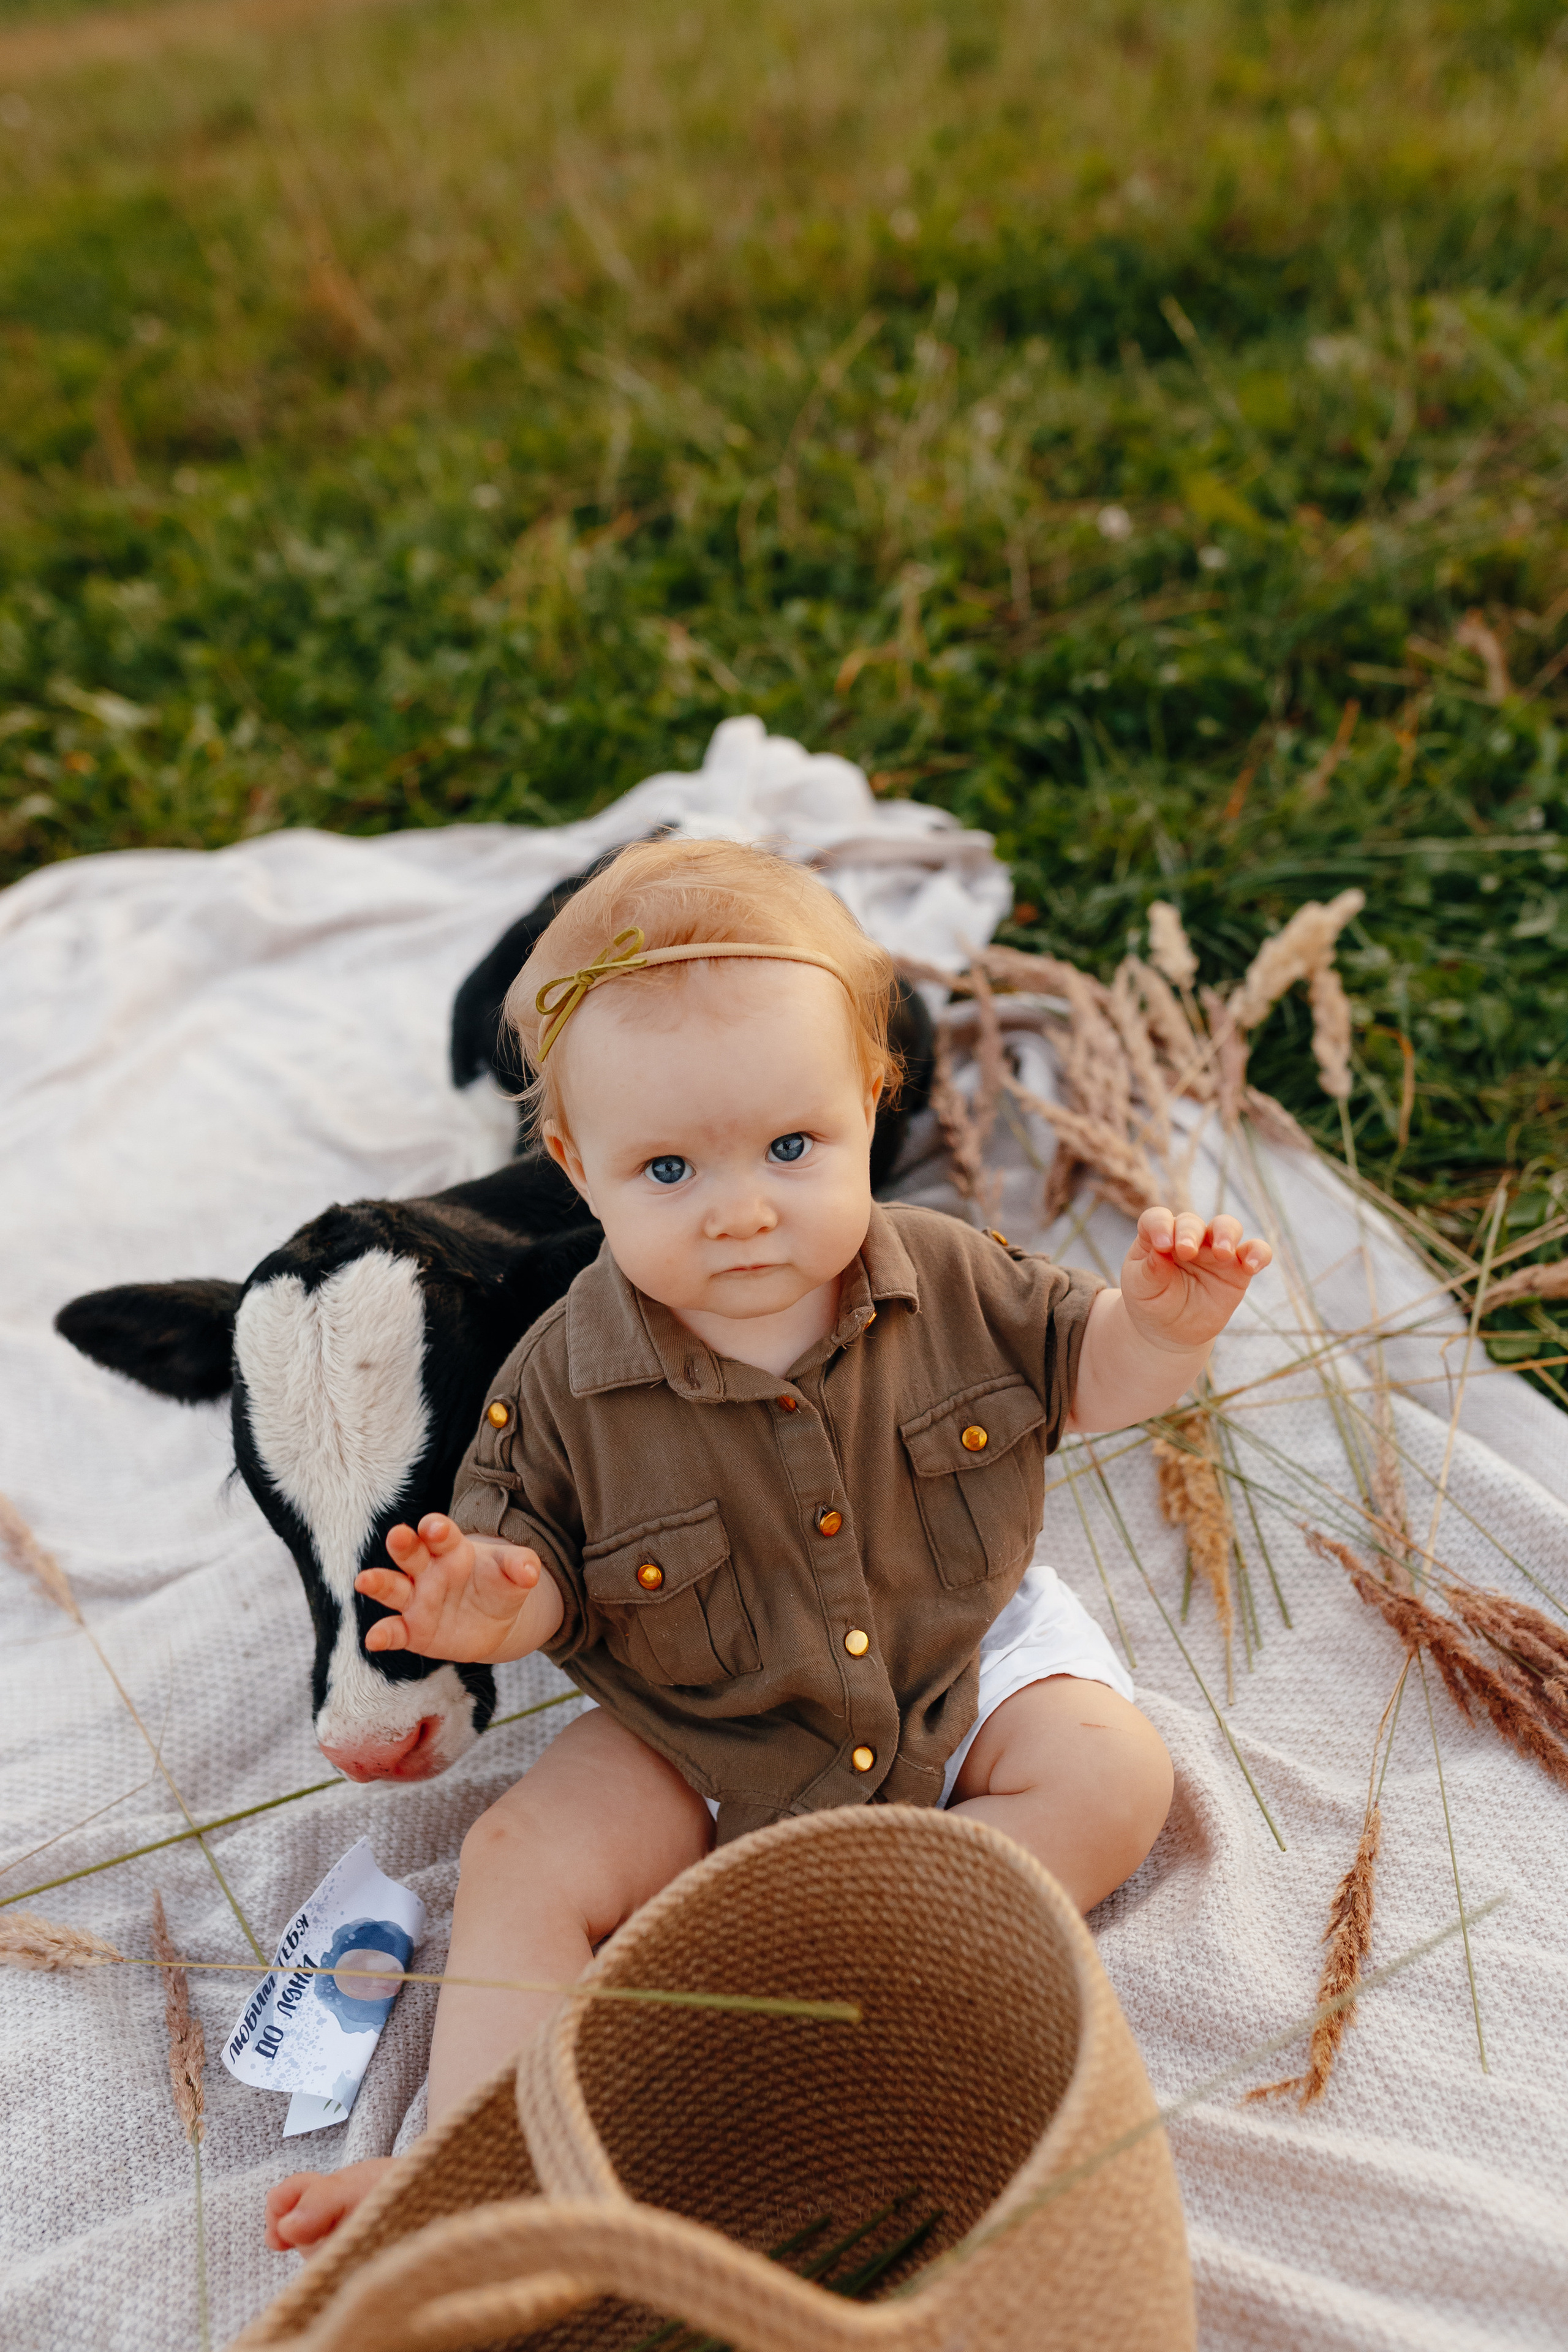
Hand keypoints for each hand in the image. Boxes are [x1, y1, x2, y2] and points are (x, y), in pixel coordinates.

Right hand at [355, 1514, 543, 1664]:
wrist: (493, 1622)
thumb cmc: (499, 1586)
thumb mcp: (514, 1575)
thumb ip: (521, 1567)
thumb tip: (531, 1571)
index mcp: (452, 1550)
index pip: (441, 1535)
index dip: (437, 1529)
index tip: (435, 1526)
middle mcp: (428, 1571)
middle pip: (411, 1554)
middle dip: (404, 1544)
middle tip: (398, 1535)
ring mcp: (416, 1600)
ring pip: (393, 1588)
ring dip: (379, 1583)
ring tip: (364, 1580)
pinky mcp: (412, 1631)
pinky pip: (394, 1632)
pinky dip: (383, 1635)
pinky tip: (374, 1640)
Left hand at [1118, 1208, 1271, 1354]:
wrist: (1172, 1330)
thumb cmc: (1152, 1302)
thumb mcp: (1142, 1289)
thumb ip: (1150, 1271)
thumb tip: (1161, 1252)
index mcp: (1158, 1237)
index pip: (1158, 1219)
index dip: (1160, 1226)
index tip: (1161, 1245)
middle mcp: (1188, 1238)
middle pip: (1192, 1222)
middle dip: (1190, 1233)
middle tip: (1187, 1252)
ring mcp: (1215, 1251)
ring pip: (1227, 1226)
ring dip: (1226, 1233)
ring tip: (1222, 1252)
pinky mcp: (1238, 1269)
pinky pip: (1256, 1252)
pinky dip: (1258, 1253)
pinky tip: (1252, 1266)